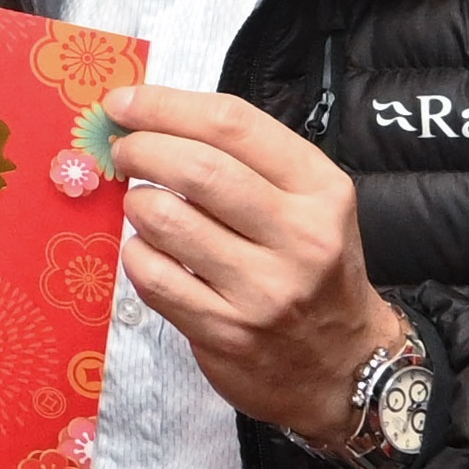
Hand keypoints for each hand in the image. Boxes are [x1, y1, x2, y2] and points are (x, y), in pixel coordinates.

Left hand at [103, 82, 410, 442]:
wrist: (344, 365)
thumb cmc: (311, 268)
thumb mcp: (307, 204)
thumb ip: (243, 161)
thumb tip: (149, 118)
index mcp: (321, 191)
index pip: (234, 125)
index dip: (166, 106)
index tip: (124, 103)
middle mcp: (301, 237)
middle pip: (196, 169)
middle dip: (141, 150)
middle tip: (123, 152)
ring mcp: (264, 290)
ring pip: (164, 220)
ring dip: (136, 205)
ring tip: (145, 208)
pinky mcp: (227, 331)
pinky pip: (151, 275)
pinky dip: (137, 254)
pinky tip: (151, 253)